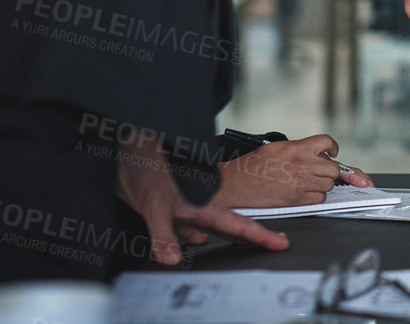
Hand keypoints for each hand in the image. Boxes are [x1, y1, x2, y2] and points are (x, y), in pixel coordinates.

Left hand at [114, 133, 288, 265]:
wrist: (129, 150)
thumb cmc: (145, 166)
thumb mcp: (155, 205)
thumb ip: (164, 234)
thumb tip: (173, 259)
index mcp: (203, 204)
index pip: (237, 224)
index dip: (260, 235)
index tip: (281, 242)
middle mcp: (197, 205)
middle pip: (229, 224)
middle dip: (249, 235)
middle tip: (271, 243)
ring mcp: (182, 205)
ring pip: (207, 226)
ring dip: (219, 236)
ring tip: (237, 244)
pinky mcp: (166, 206)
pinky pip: (183, 226)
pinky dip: (188, 235)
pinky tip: (191, 241)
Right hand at [214, 134, 370, 209]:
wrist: (237, 185)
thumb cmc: (252, 166)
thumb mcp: (276, 147)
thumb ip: (298, 148)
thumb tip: (315, 152)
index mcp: (297, 149)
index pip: (326, 143)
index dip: (333, 147)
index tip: (333, 151)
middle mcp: (302, 165)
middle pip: (333, 168)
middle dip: (331, 169)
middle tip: (323, 170)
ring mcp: (301, 184)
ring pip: (328, 185)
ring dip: (324, 183)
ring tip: (312, 181)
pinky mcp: (296, 200)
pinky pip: (319, 199)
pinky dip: (317, 196)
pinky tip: (307, 192)